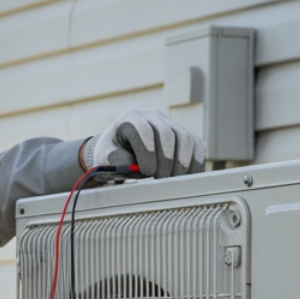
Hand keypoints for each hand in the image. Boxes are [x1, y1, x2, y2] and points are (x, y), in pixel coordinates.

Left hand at [83, 109, 204, 176]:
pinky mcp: (183, 135)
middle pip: (167, 134)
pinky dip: (194, 162)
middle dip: (166, 160)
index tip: (147, 172)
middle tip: (160, 179)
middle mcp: (152, 117)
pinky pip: (196, 145)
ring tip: (171, 181)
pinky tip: (187, 178)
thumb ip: (116, 162)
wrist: (118, 152)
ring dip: (181, 163)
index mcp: (130, 119)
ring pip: (185, 139)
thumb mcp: (104, 160)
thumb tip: (138, 168)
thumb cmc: (110, 158)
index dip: (148, 152)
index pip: (144, 130)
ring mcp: (170, 124)